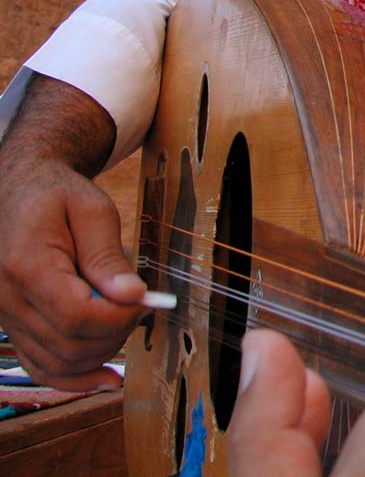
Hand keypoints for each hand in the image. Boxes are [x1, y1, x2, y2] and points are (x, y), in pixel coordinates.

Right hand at [0, 76, 143, 390]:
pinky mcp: (11, 324)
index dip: (118, 318)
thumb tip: (133, 296)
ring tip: (127, 324)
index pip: (76, 316)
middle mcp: (6, 298)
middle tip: (143, 307)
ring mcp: (4, 316)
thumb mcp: (92, 211)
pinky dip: (74, 377)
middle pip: (68, 344)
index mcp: (26, 265)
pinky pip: (40, 364)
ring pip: (56, 362)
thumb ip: (109, 256)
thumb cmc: (58, 195)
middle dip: (116, 334)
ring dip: (101, 354)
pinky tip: (108, 377)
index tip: (146, 301)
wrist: (19, 190)